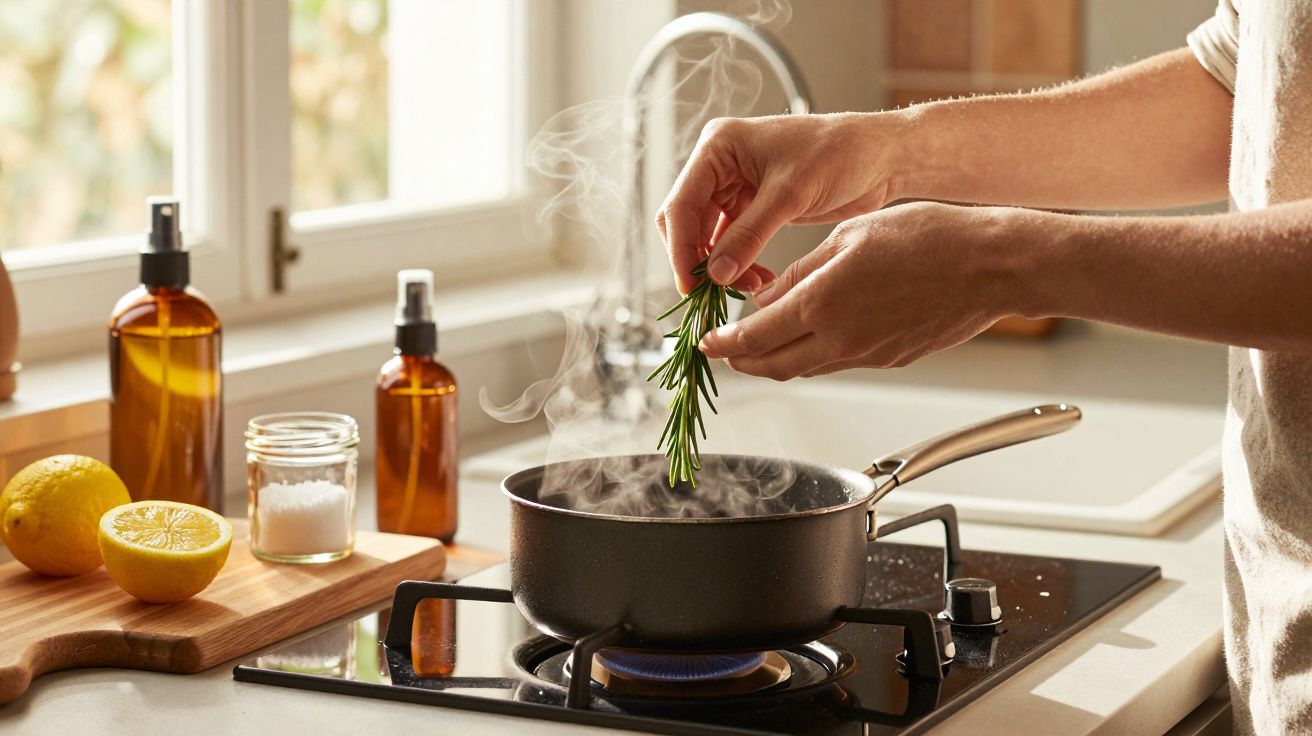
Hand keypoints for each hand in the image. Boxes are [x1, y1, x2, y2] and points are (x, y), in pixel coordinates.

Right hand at [656, 113, 904, 292]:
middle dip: (698, 260)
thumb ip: (749, 234)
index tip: (692, 285)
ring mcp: (734, 187)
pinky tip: (757, 280)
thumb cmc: (840, 154)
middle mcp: (720, 165)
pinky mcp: (753, 208)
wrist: (881, 157)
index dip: (681, 248)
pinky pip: (730, 243)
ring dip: (721, 266)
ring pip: (706, 237)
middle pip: (686, 222)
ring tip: (747, 287)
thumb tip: (716, 274)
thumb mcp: (790, 194)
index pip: (681, 204)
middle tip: (714, 294)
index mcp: (719, 146)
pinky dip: (739, 265)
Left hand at [699, 202, 1030, 378]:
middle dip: (741, 361)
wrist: (991, 266)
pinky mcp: (889, 361)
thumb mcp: (849, 236)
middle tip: (725, 349)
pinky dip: (813, 355)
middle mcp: (840, 340)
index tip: (705, 342)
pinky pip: (837, 363)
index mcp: (822, 305)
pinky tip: (813, 334)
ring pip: (804, 369)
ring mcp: (867, 356)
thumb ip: (801, 272)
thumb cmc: (930, 238)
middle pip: (772, 367)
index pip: (752, 339)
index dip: (722, 344)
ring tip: (762, 342)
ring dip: (776, 360)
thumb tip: (768, 297)